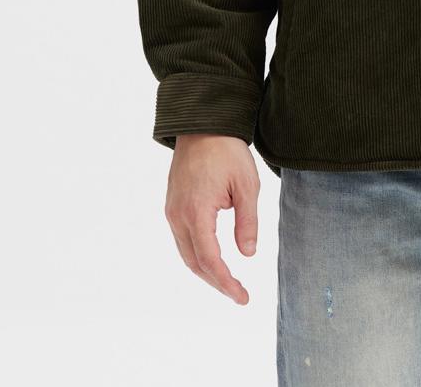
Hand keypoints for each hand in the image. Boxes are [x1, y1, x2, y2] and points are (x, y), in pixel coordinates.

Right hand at [163, 133, 260, 303]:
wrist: (203, 124)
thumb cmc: (228, 151)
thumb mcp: (247, 184)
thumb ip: (247, 221)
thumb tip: (248, 255)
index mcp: (197, 211)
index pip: (210, 259)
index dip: (226, 282)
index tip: (242, 296)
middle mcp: (178, 215)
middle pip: (195, 262)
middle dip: (216, 282)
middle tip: (239, 294)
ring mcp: (172, 211)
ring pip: (186, 253)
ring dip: (206, 271)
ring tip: (228, 282)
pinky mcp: (172, 205)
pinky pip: (182, 239)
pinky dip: (198, 255)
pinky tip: (213, 258)